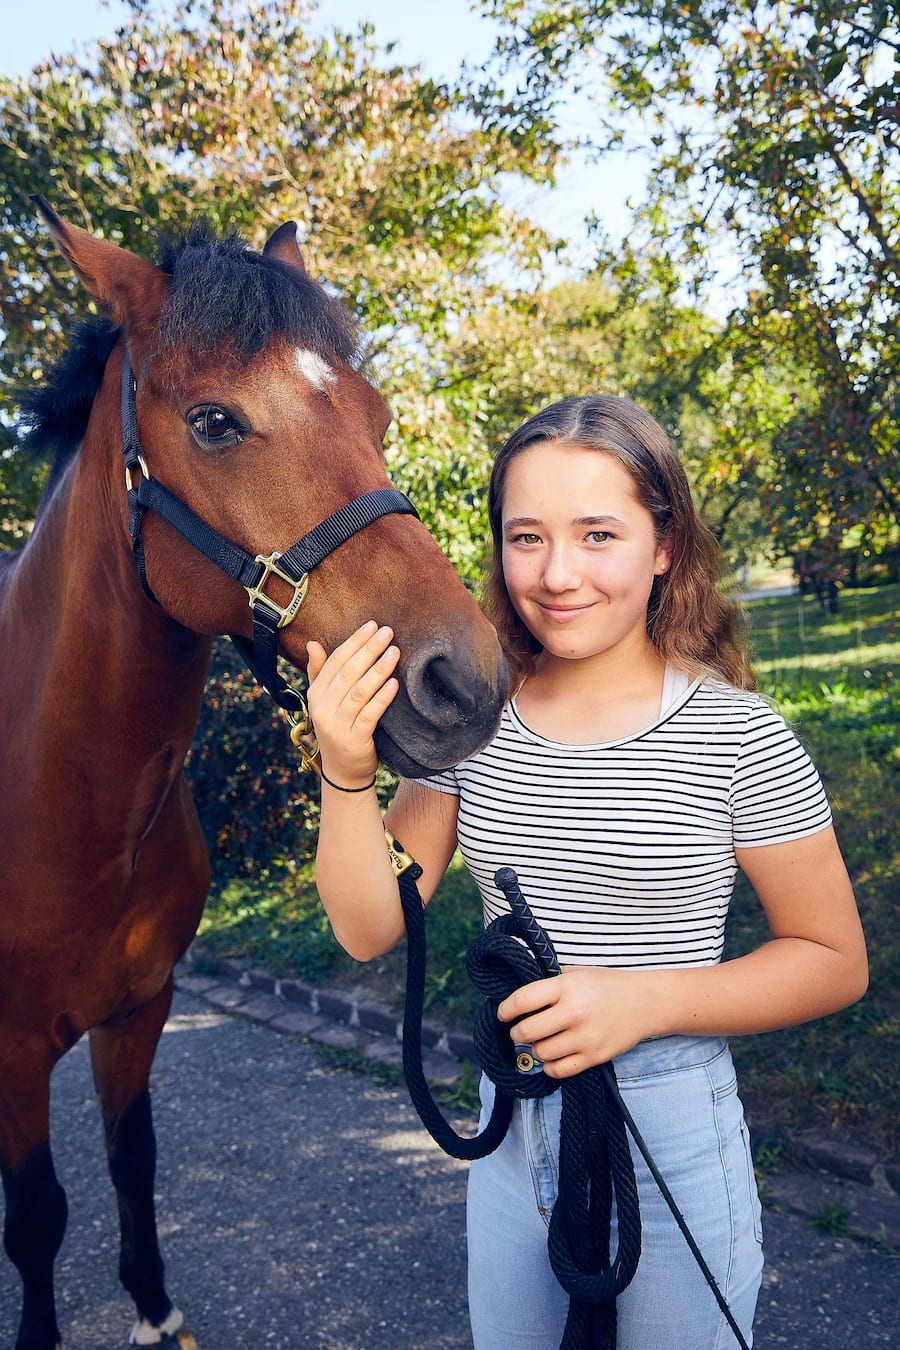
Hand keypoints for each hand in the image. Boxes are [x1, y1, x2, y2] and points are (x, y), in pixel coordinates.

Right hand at [306, 621, 399, 789]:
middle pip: (347, 674)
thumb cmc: (339, 729)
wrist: (343, 773)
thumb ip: (319, 673)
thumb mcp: (325, 702)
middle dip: (368, 650)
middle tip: (387, 632)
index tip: (371, 626)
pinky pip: (369, 715)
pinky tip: (394, 684)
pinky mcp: (353, 741)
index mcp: (316, 695)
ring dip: (378, 670)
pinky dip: (381, 698)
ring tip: (395, 652)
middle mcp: (322, 709)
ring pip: (358, 692)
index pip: (334, 663)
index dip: (353, 642)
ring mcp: (336, 726)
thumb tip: (312, 643)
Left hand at [496, 966, 659, 1077]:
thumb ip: (549, 982)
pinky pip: (559, 1070)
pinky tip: (553, 1056)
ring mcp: (586, 1037)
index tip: (502, 1013)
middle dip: (516, 1032)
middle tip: (518, 1030)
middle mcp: (575, 1012)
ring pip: (541, 1052)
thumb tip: (518, 996)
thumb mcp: (577, 973)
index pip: (523, 1000)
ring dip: (535, 1048)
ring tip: (541, 1040)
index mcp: (567, 986)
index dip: (505, 1009)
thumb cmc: (606, 985)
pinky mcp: (595, 1056)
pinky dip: (550, 1066)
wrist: (645, 1003)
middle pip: (527, 1031)